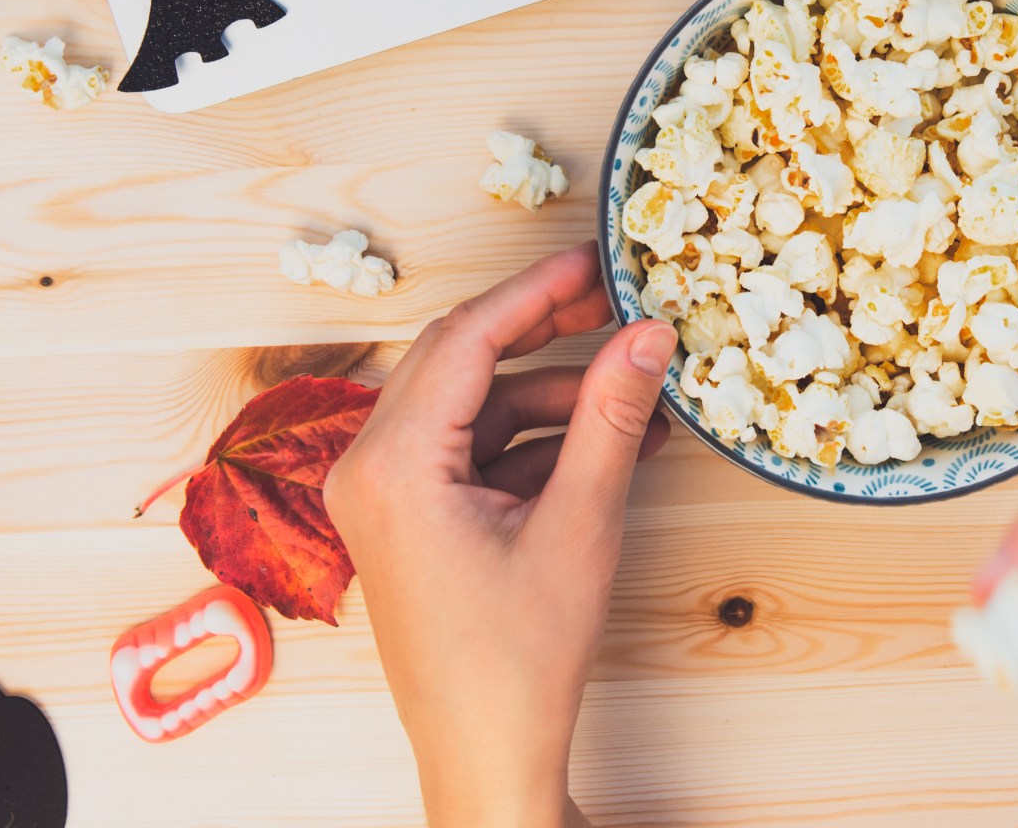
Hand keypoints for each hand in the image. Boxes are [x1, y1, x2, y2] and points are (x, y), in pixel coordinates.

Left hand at [323, 244, 675, 827]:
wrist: (486, 755)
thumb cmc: (517, 661)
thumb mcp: (580, 525)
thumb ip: (611, 419)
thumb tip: (647, 336)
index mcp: (392, 464)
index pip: (467, 338)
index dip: (537, 291)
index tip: (597, 261)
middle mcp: (370, 469)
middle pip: (461, 360)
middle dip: (544, 331)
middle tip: (616, 304)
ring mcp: (384, 495)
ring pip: (472, 405)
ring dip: (550, 392)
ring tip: (634, 390)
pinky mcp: (409, 519)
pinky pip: (470, 449)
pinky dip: (533, 439)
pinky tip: (605, 440)